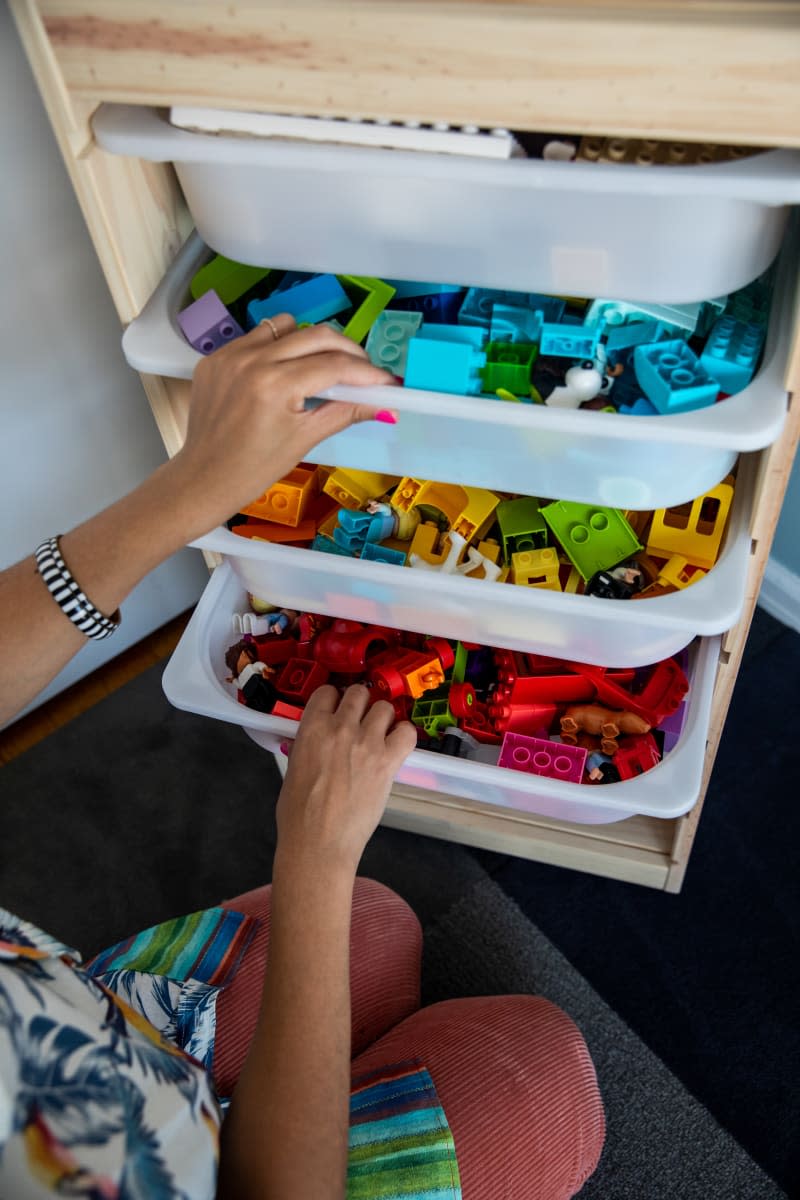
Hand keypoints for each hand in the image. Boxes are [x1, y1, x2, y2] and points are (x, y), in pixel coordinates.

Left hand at [168, 316, 396, 536]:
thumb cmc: (255, 468)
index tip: (388, 381)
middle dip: (349, 351)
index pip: (335, 366)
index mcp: (275, 385)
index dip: (368, 373)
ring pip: (287, 327)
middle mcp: (251, 360)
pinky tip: (281, 375)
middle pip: (318, 336)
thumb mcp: (304, 440)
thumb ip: (345, 413)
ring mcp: (230, 355)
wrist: (204, 478)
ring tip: (318, 370)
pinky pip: (257, 338)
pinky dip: (277, 349)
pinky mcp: (215, 357)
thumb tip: (386, 404)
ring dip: (311, 343)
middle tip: (364, 372)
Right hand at [276, 685, 416, 872]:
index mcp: (311, 728)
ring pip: (384, 707)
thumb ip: (306, 746)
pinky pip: (407, 732)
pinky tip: (396, 746)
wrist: (318, 842)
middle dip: (360, 704)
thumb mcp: (293, 769)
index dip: (334, 700)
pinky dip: (404, 735)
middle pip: (359, 693)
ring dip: (382, 718)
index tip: (337, 709)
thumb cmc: (299, 814)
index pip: (327, 691)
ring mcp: (367, 743)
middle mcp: (341, 728)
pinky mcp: (388, 761)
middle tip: (360, 720)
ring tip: (379, 734)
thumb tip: (312, 740)